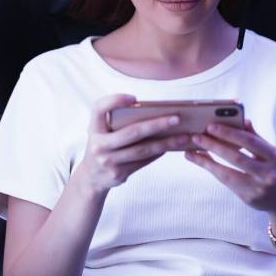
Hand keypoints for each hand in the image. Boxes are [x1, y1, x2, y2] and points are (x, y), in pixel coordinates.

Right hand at [75, 94, 191, 199]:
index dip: (114, 101)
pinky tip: (171, 146)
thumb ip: (117, 120)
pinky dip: (159, 153)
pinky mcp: (118, 173)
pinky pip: (143, 161)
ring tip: (183, 136)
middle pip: (132, 132)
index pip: (99, 108)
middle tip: (177, 118)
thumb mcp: (102, 131)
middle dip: (157, 124)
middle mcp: (98, 144)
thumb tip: (154, 113)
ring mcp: (108, 161)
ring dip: (166, 142)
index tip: (134, 98)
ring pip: (143, 149)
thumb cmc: (104, 145)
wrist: (92, 177)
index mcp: (94, 128)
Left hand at [184, 119, 275, 223]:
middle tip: (196, 137)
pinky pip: (227, 183)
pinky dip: (213, 170)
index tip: (211, 125)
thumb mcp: (272, 154)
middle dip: (214, 146)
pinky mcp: (249, 198)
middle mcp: (269, 173)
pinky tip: (202, 162)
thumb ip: (257, 138)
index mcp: (275, 156)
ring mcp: (259, 188)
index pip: (250, 142)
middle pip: (237, 157)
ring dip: (208, 161)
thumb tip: (243, 119)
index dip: (230, 134)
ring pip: (228, 173)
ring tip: (192, 150)